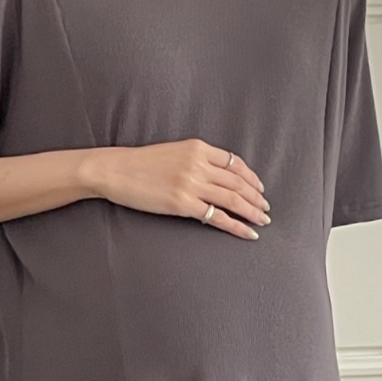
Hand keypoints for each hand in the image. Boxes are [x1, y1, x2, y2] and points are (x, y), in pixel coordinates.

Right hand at [90, 139, 270, 239]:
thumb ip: (196, 160)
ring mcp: (192, 184)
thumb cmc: (140, 164)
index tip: (259, 188)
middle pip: (238, 182)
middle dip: (256, 197)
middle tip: (266, 209)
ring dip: (252, 211)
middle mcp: (198, 164)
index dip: (251, 178)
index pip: (234, 163)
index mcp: (198, 148)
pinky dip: (237, 226)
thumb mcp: (173, 152)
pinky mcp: (183, 204)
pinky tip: (248, 233)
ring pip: (233, 199)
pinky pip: (218, 217)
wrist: (115, 170)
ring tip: (262, 221)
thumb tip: (216, 177)